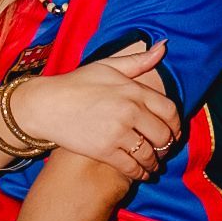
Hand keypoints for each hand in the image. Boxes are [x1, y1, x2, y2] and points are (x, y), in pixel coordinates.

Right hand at [10, 40, 181, 182]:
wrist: (46, 104)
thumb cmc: (76, 83)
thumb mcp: (107, 65)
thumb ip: (138, 61)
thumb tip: (163, 47)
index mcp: (133, 90)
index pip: (169, 111)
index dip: (176, 125)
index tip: (173, 132)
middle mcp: (129, 111)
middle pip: (163, 135)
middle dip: (167, 146)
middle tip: (164, 151)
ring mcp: (117, 132)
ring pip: (148, 154)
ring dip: (154, 162)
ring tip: (153, 165)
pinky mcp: (104, 151)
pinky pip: (131, 167)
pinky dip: (139, 173)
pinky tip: (140, 173)